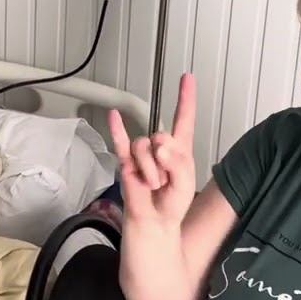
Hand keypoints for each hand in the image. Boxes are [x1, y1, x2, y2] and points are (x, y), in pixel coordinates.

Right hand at [108, 72, 197, 227]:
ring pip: (143, 147)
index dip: (186, 98)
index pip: (184, 118)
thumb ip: (178, 163)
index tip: (187, 78)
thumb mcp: (186, 183)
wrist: (154, 221)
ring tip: (152, 184)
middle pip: (161, 136)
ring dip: (150, 170)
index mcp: (180, 148)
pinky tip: (113, 116)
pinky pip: (120, 142)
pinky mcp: (126, 161)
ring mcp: (142, 153)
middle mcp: (160, 146)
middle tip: (165, 181)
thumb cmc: (172, 203)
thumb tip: (159, 147)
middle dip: (165, 161)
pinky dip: (116, 129)